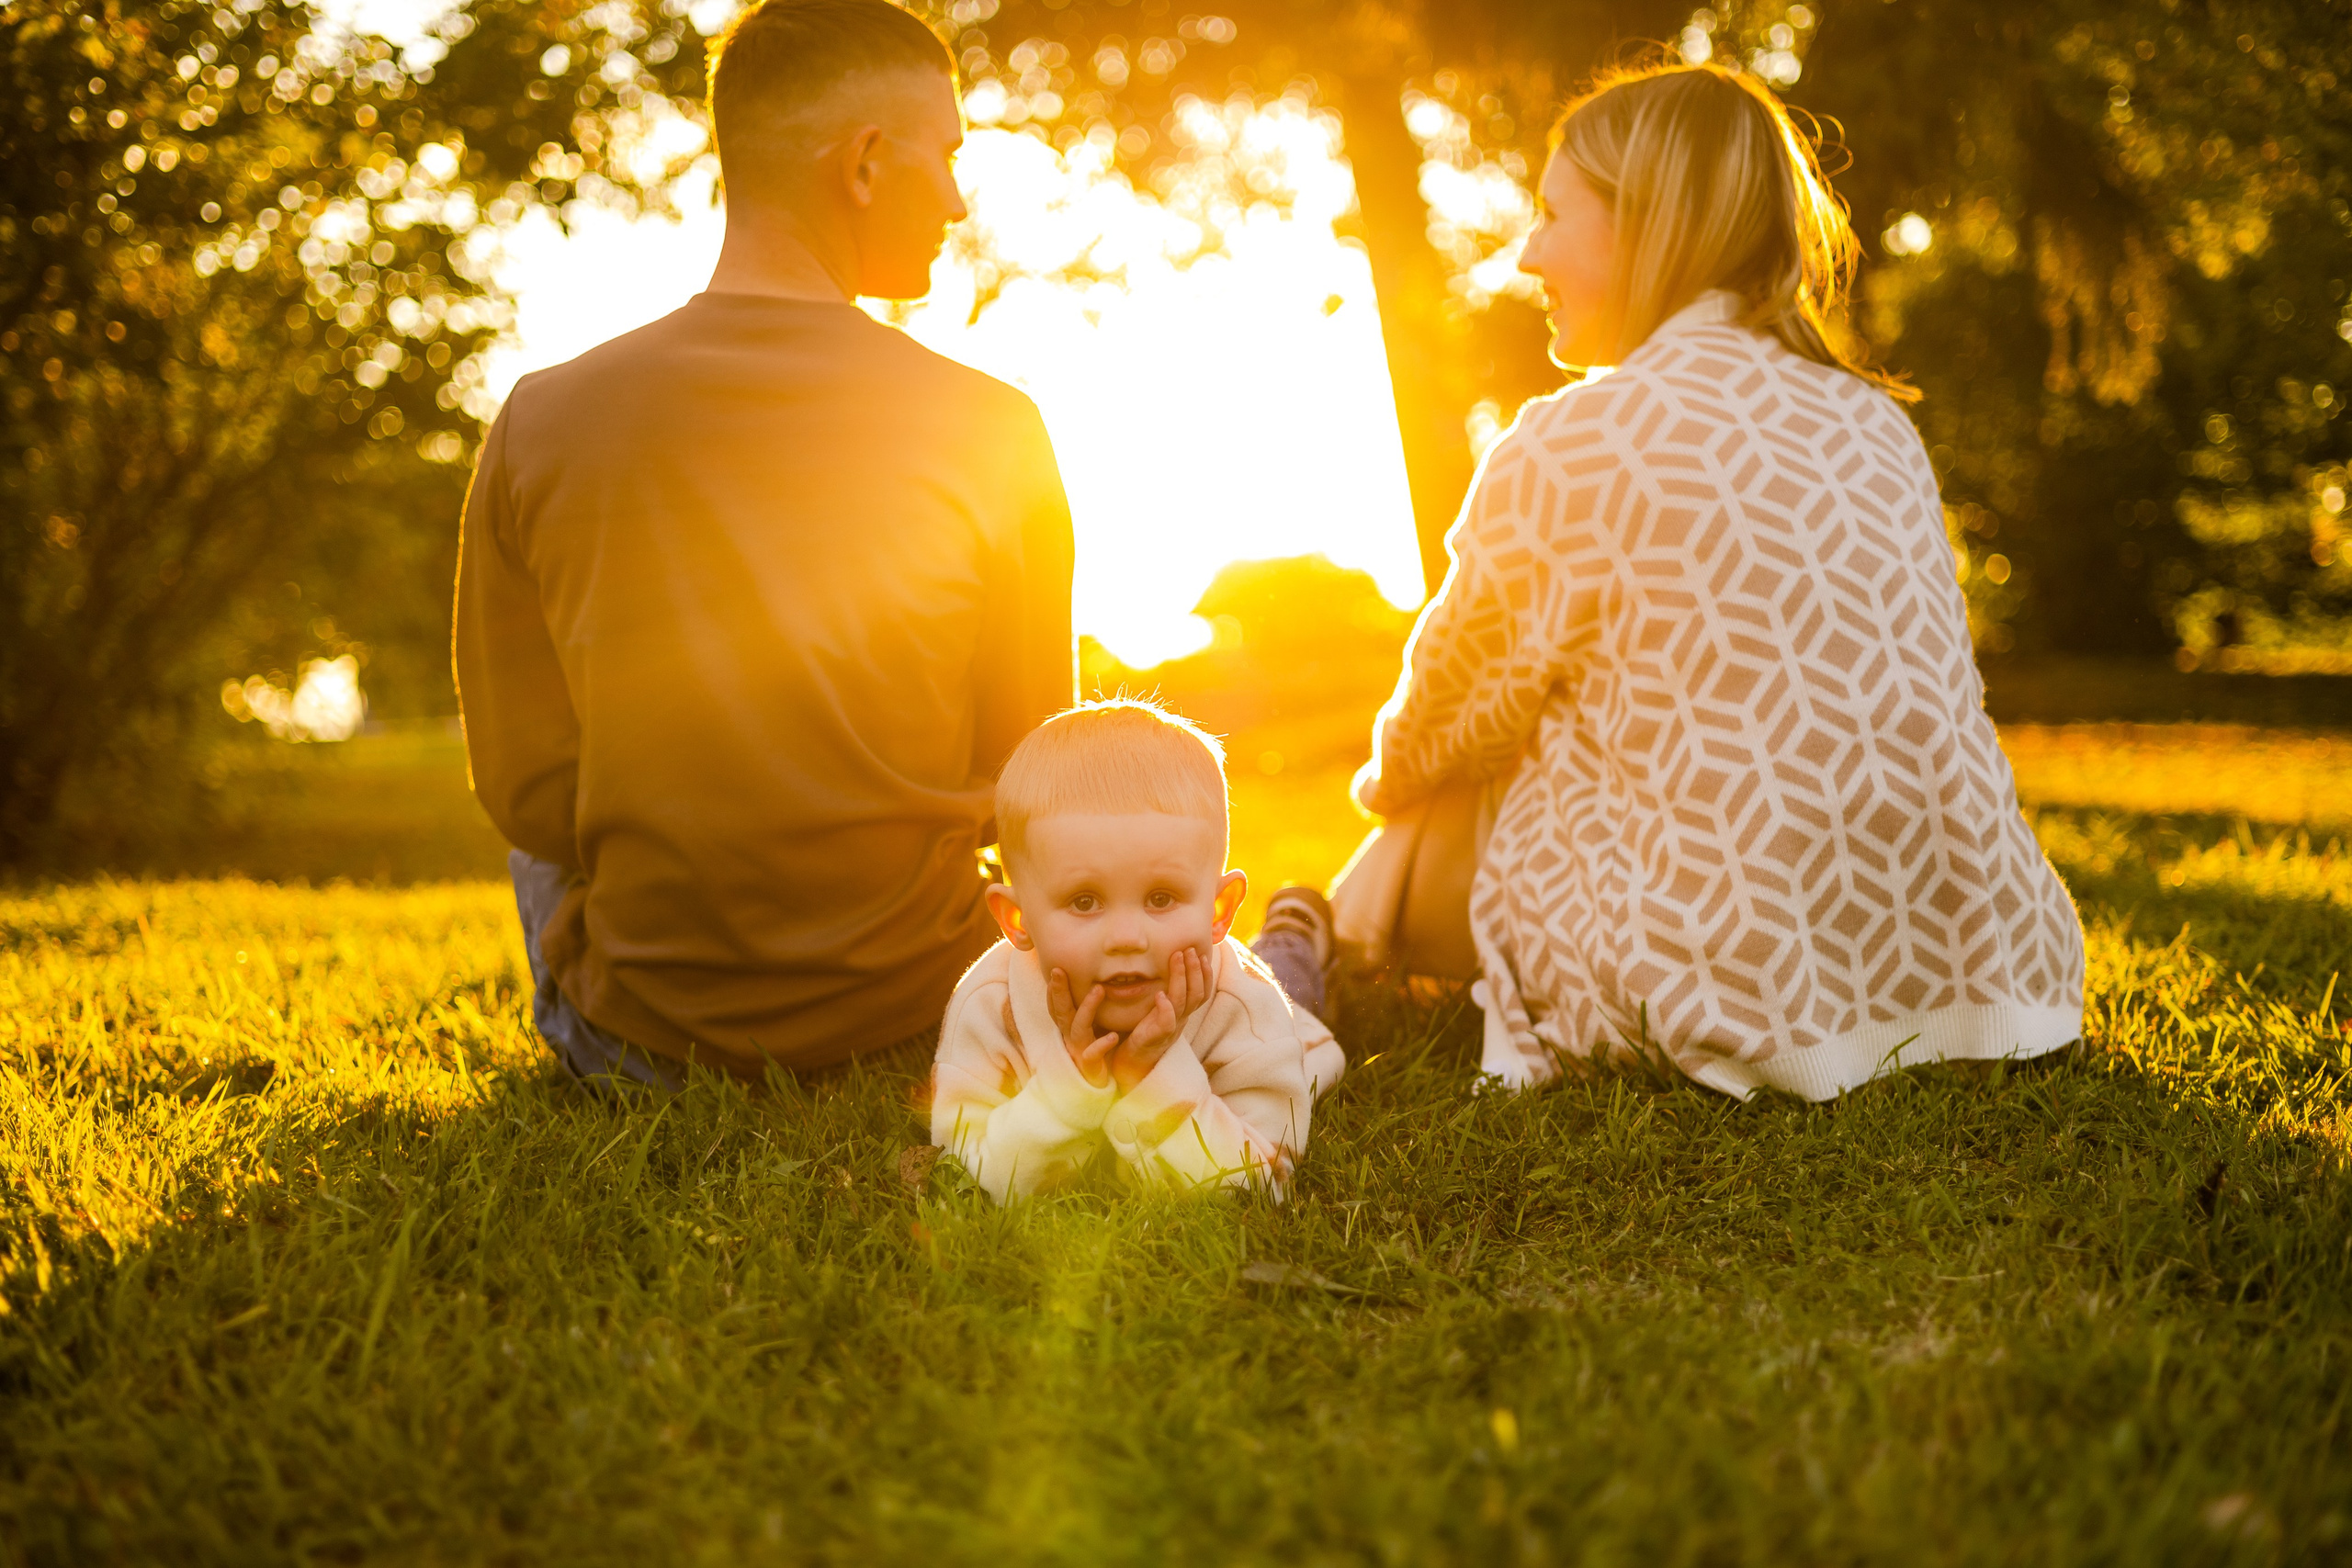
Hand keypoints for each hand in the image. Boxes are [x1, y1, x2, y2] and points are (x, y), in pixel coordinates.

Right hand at [1046, 967, 1118, 1088]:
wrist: (1096, 1090)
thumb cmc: (1092, 1057)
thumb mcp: (1086, 1032)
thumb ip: (1085, 1012)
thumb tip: (1093, 984)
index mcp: (1069, 1029)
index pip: (1057, 1006)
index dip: (1053, 989)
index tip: (1056, 968)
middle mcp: (1070, 1038)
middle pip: (1061, 1012)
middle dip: (1058, 991)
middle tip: (1058, 970)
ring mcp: (1079, 1052)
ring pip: (1078, 1028)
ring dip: (1087, 1008)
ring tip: (1099, 989)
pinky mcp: (1091, 1067)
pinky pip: (1093, 1055)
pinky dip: (1101, 1045)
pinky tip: (1112, 1036)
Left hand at [1110, 946, 1210, 1093]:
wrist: (1135, 1060)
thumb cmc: (1148, 1030)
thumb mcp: (1163, 1010)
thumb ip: (1171, 993)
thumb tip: (1175, 966)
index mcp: (1184, 1012)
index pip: (1202, 991)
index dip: (1205, 974)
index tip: (1202, 955)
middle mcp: (1182, 1019)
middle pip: (1196, 993)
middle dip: (1194, 969)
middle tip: (1189, 950)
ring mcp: (1170, 1027)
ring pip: (1183, 1002)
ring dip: (1181, 978)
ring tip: (1176, 958)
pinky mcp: (1156, 1036)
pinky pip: (1166, 1022)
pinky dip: (1165, 1008)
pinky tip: (1160, 995)